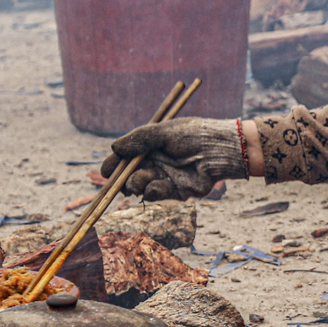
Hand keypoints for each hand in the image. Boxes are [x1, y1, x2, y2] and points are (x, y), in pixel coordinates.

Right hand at [102, 118, 247, 200]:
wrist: (222, 149)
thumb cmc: (195, 135)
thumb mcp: (164, 132)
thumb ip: (139, 139)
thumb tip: (114, 147)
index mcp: (150, 146)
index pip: (125, 157)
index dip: (113, 165)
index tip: (105, 171)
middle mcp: (156, 162)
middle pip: (129, 174)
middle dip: (120, 179)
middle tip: (118, 182)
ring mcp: (165, 176)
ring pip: (140, 185)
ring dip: (135, 185)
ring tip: (136, 182)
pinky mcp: (176, 191)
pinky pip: (157, 194)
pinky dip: (152, 192)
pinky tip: (152, 187)